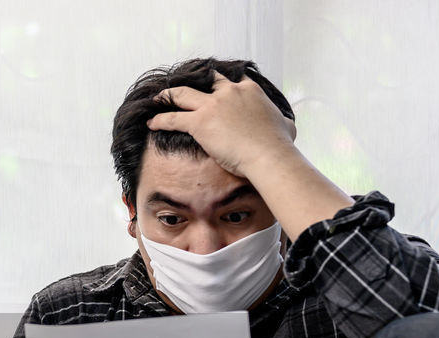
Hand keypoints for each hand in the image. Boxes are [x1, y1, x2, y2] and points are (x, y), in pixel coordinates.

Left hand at [146, 71, 297, 179]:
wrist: (268, 155)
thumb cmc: (279, 144)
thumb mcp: (286, 125)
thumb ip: (282, 120)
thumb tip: (287, 124)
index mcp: (250, 90)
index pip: (232, 80)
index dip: (221, 83)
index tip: (214, 86)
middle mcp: (230, 92)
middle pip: (205, 81)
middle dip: (193, 82)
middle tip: (183, 87)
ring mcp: (213, 105)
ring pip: (182, 94)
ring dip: (168, 95)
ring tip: (157, 98)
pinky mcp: (200, 122)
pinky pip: (173, 118)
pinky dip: (160, 119)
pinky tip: (151, 123)